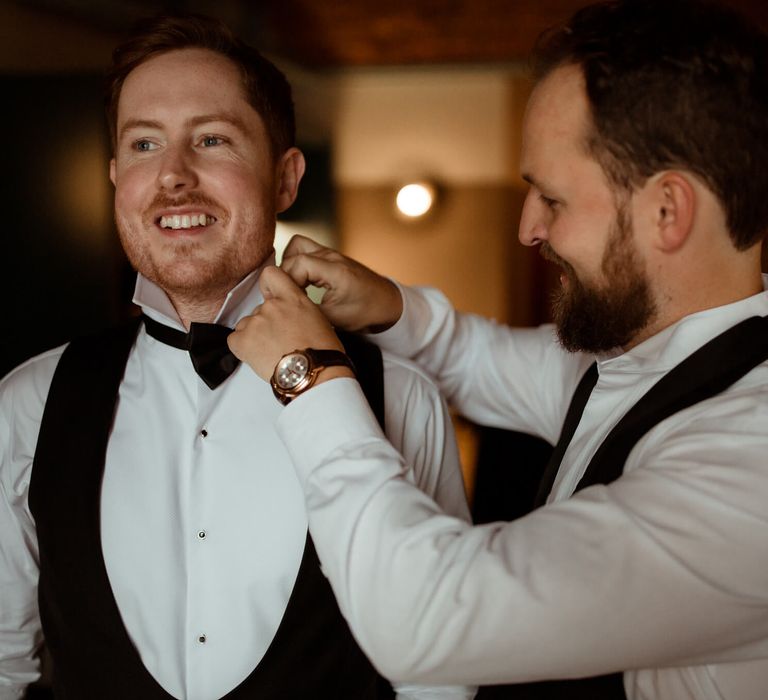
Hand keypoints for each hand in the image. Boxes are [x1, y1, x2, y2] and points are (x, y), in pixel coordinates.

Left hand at [227, 266, 348, 382]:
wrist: (314, 373)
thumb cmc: (322, 353)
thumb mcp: (317, 319)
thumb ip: (298, 309)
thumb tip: (288, 316)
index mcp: (293, 298)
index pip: (270, 275)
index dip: (268, 287)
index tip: (271, 298)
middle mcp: (272, 305)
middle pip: (259, 309)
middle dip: (266, 324)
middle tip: (280, 342)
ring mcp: (256, 322)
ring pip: (246, 325)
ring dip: (255, 337)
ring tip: (272, 353)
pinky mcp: (244, 340)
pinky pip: (234, 340)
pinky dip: (243, 348)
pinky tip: (259, 357)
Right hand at [280, 235, 402, 332]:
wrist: (387, 304)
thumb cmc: (366, 312)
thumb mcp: (335, 319)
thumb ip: (308, 310)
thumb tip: (285, 307)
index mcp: (335, 270)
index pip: (297, 263)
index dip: (287, 280)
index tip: (288, 296)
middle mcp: (333, 257)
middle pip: (295, 251)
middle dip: (285, 272)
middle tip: (287, 292)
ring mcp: (332, 254)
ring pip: (298, 245)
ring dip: (290, 262)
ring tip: (292, 284)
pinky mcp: (332, 257)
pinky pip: (307, 250)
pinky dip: (298, 262)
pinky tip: (300, 281)